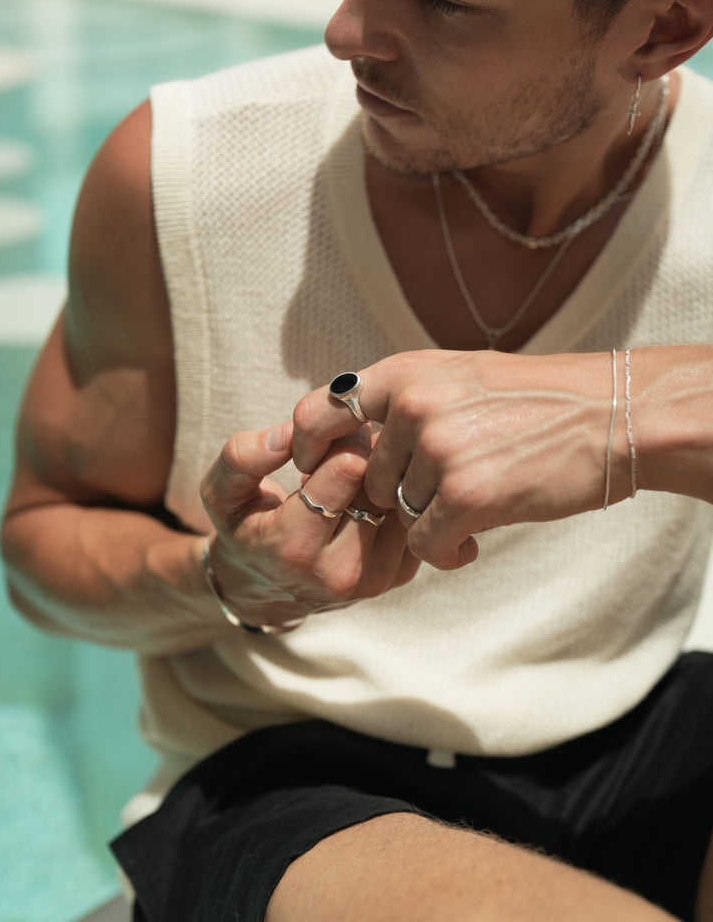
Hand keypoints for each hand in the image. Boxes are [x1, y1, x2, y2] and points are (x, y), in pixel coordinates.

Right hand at [199, 420, 419, 626]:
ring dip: (386, 473)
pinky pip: (412, 517)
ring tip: (357, 468)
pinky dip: (397, 496)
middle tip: (348, 443)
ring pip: (402, 498)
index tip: (328, 437)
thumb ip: (243, 457)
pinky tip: (370, 493)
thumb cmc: (245, 525)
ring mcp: (374, 580)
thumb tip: (290, 432)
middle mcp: (339, 573)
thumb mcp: (221, 491)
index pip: (348, 468)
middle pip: (380, 482)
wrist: (265, 586)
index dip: (341, 438)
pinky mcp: (398, 577)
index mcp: (293, 548)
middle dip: (366, 452)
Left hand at [292, 349, 619, 565]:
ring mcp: (437, 448)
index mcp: (407, 371)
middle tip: (445, 493)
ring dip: (431, 520)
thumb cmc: (541, 400)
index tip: (315, 468)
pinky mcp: (464, 493)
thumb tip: (355, 439)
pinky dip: (447, 550)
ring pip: (400, 512)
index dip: (310, 446)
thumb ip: (406, 399)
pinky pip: (425, 544)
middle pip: (370, 477)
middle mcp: (413, 404)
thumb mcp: (462, 375)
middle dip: (400, 495)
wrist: (612, 416)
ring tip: (476, 504)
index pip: (320, 410)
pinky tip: (476, 538)